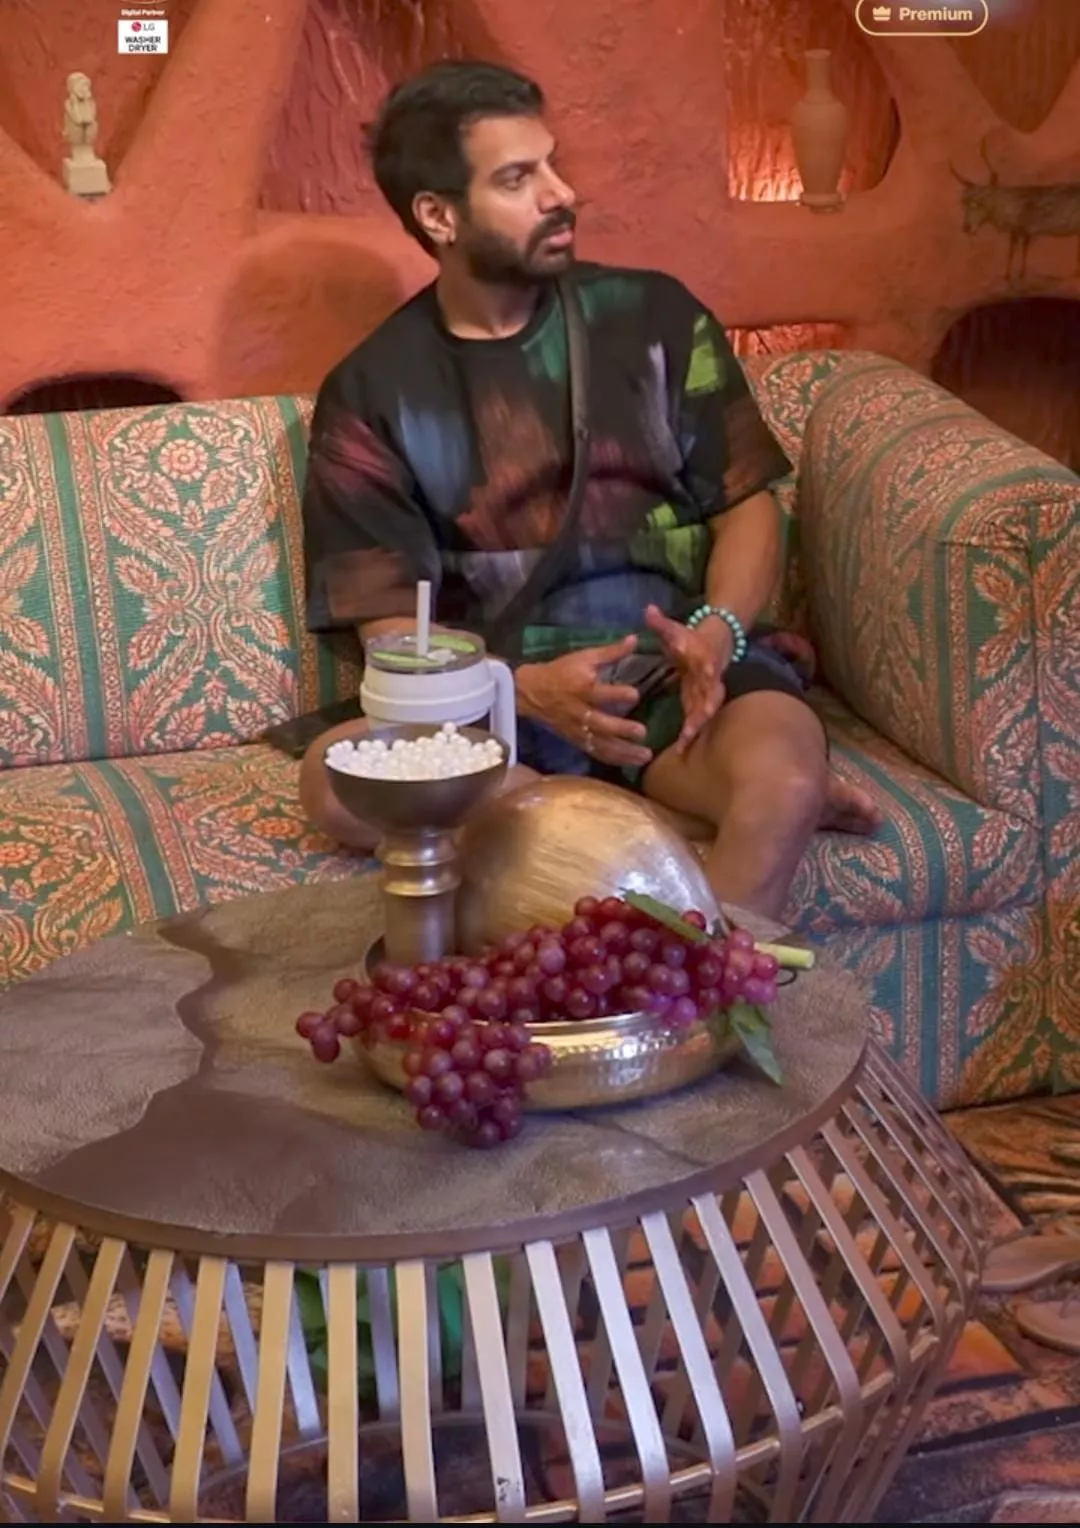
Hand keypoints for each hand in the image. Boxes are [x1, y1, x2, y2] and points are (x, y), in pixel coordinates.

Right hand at [516, 635, 653, 768]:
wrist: (531, 693)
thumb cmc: (560, 672)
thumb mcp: (584, 657)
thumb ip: (611, 652)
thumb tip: (635, 639)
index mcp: (582, 688)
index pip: (601, 693)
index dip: (619, 694)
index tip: (636, 695)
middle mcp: (581, 712)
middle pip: (602, 725)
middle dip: (622, 730)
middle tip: (643, 732)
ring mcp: (579, 730)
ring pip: (602, 745)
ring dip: (624, 752)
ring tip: (645, 756)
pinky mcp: (577, 741)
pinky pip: (597, 753)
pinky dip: (615, 759)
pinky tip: (632, 762)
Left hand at [643, 604, 729, 753]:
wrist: (712, 647)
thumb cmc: (688, 638)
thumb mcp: (674, 630)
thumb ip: (660, 622)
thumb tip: (648, 609)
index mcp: (703, 657)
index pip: (708, 662)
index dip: (710, 668)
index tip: (710, 674)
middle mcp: (709, 678)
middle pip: (712, 692)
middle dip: (707, 705)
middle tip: (701, 718)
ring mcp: (707, 692)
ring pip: (706, 711)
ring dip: (697, 726)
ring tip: (686, 742)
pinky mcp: (701, 704)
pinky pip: (697, 721)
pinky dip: (691, 734)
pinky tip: (681, 750)